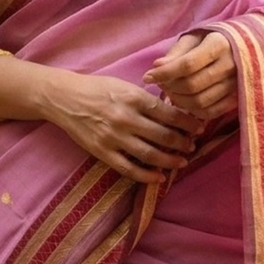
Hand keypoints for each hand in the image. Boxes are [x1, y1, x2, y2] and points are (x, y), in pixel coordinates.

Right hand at [41, 69, 201, 184]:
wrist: (64, 98)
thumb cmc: (97, 89)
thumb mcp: (125, 86)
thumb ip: (146, 99)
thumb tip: (172, 112)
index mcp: (133, 98)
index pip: (169, 113)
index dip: (187, 123)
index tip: (198, 127)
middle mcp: (126, 118)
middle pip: (163, 136)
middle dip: (182, 143)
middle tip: (192, 146)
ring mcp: (114, 137)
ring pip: (150, 154)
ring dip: (170, 160)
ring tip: (182, 161)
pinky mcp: (103, 152)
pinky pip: (129, 169)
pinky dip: (146, 176)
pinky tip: (159, 177)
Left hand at [148, 31, 237, 123]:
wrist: (247, 47)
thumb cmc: (214, 40)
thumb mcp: (195, 38)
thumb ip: (176, 53)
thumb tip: (157, 66)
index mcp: (219, 45)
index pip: (187, 65)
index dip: (164, 73)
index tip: (147, 76)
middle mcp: (230, 66)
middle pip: (192, 85)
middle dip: (170, 88)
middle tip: (160, 84)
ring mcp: (236, 85)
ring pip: (200, 102)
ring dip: (179, 101)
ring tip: (171, 92)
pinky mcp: (237, 99)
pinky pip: (211, 113)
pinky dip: (193, 111)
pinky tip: (185, 102)